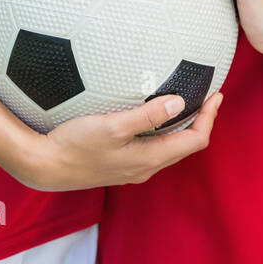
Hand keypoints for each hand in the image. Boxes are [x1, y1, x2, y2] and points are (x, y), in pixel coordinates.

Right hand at [25, 89, 223, 190]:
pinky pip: (152, 148)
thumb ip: (148, 115)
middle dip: (200, 121)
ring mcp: (132, 168)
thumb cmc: (76, 145)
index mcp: (150, 158)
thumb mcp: (113, 126)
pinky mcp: (119, 165)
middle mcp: (145, 168)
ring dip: (182, 127)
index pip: (194, 140)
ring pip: (169, 148)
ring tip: (186, 104)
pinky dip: (163, 131)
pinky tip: (153, 117)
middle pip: (185, 145)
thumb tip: (180, 103)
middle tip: (207, 97)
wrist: (45, 167)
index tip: (216, 94)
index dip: (209, 117)